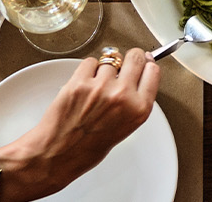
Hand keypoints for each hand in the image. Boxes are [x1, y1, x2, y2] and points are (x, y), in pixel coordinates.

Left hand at [0, 49, 159, 200]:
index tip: (143, 61)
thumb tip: (136, 77)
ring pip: (109, 60)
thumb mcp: (125, 127)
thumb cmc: (88, 148)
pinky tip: (83, 86)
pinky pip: (89, 62)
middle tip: (122, 64)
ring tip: (95, 88)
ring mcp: (100, 87)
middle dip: (129, 58)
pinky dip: (86, 70)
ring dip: (103, 69)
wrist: (58, 154)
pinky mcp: (79, 82)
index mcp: (139, 109)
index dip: (146, 64)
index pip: (152, 71)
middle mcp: (123, 96)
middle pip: (134, 57)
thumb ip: (133, 102)